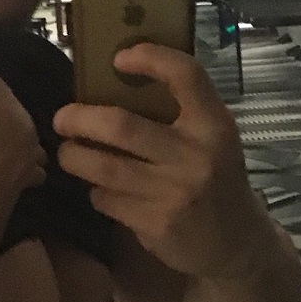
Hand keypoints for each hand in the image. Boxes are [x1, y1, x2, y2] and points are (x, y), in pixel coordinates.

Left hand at [53, 43, 268, 276]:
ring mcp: (175, 193)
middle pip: (120, 125)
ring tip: (67, 153)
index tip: (119, 59)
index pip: (185, 75)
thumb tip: (112, 82)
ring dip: (74, 157)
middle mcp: (196, 155)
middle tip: (62, 119)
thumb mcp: (213, 140)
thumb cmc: (217, 180)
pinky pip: (107, 200)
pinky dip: (96, 192)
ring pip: (103, 167)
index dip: (150, 58)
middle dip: (79, 118)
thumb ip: (178, 114)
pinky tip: (101, 189)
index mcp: (214, 125)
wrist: (238, 243)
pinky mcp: (156, 225)